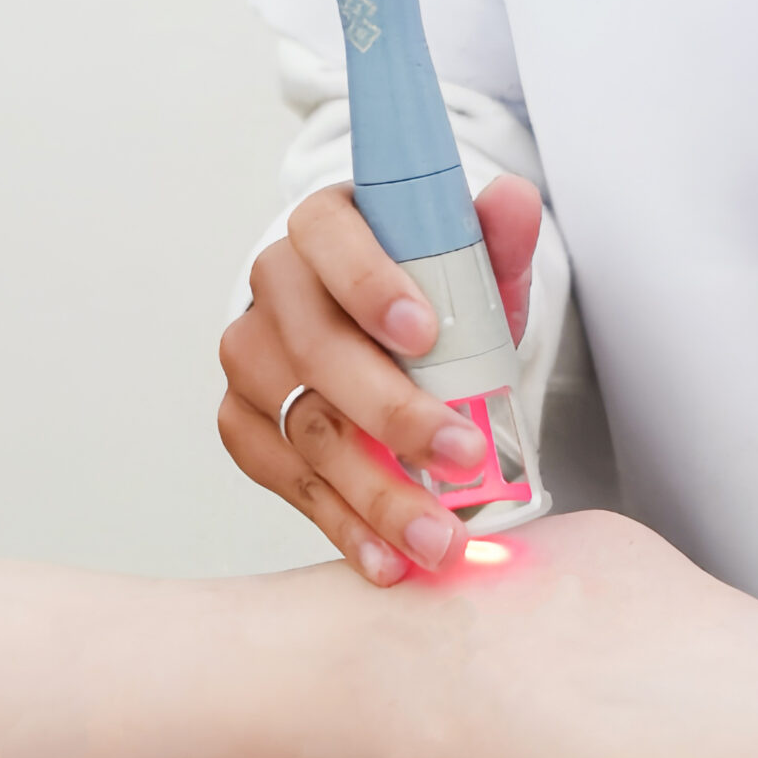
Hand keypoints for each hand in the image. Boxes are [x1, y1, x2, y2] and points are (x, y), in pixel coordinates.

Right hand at [217, 174, 540, 582]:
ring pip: (303, 429)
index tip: (425, 333)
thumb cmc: (432, 285)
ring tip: (438, 535)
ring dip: (373, 490)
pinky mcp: (243, 423)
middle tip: (463, 455)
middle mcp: (274, 286)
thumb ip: (495, 232)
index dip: (371, 284)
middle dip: (393, 413)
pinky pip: (288, 481)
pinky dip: (343, 524)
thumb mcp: (472, 256)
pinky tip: (388, 558)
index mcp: (324, 225)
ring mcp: (250, 358)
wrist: (389, 330)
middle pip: (317, 353)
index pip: (331, 240)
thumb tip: (514, 200)